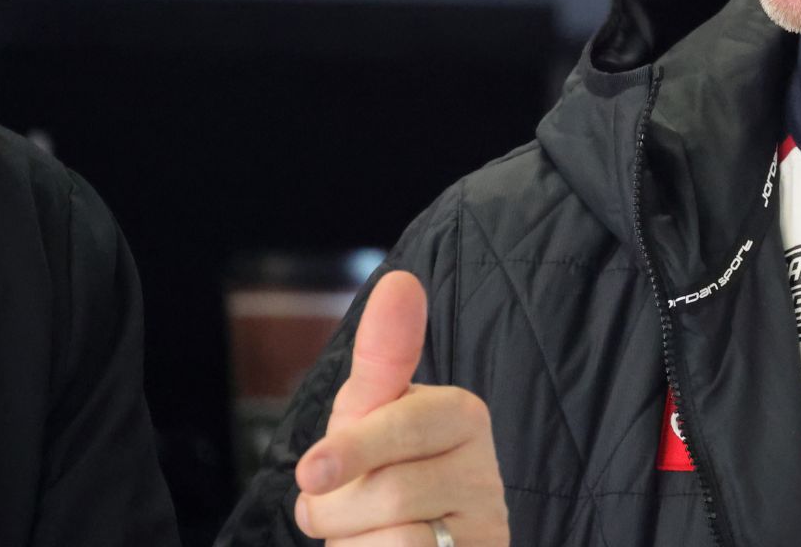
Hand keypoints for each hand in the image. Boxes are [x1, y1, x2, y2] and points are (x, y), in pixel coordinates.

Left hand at [293, 271, 507, 545]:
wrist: (416, 546)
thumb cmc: (382, 473)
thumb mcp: (370, 415)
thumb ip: (384, 356)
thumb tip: (402, 281)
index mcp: (460, 415)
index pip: (402, 427)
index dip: (353, 451)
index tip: (314, 471)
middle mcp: (484, 467)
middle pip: (385, 492)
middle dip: (337, 510)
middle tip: (335, 505)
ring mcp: (486, 523)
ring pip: (395, 541)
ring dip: (357, 546)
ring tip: (369, 535)